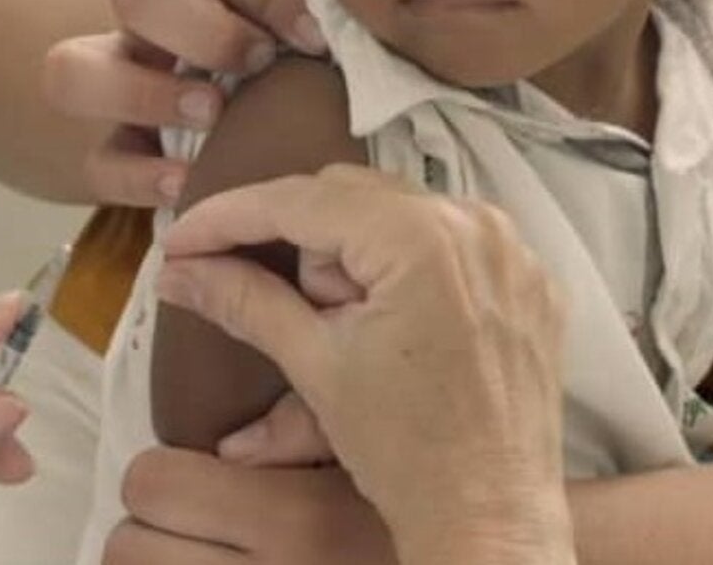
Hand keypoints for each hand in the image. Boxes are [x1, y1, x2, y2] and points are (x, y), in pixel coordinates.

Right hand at [40, 0, 324, 207]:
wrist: (299, 68)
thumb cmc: (313, 16)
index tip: (315, 34)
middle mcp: (153, 10)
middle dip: (202, 30)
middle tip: (261, 60)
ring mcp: (126, 77)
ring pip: (73, 70)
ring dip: (143, 93)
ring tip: (212, 113)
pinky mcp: (125, 148)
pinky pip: (99, 163)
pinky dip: (138, 176)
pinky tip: (190, 180)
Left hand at [108, 449, 395, 564]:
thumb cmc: (418, 520)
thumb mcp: (384, 458)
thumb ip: (312, 424)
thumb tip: (228, 446)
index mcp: (298, 519)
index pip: (153, 482)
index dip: (166, 476)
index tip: (199, 480)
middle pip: (125, 549)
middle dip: (150, 533)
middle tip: (196, 530)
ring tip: (207, 562)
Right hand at [152, 164, 572, 564]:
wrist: (489, 515)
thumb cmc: (409, 453)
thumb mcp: (316, 365)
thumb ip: (245, 301)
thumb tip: (183, 271)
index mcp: (423, 239)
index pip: (303, 201)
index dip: (231, 217)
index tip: (184, 240)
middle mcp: (478, 225)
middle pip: (352, 198)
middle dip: (304, 249)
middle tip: (291, 313)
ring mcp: (511, 250)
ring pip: (400, 216)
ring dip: (357, 261)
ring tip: (355, 333)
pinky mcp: (529, 279)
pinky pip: (451, 244)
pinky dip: (410, 271)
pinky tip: (397, 330)